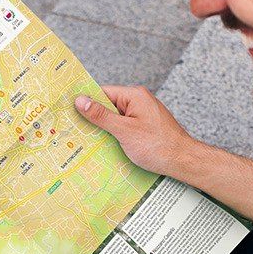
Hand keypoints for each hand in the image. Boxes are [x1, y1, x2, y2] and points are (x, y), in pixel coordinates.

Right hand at [74, 85, 197, 178]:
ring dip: (104, 131)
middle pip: (108, 107)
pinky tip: (106, 148)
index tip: (69, 111)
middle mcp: (138, 102)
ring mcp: (142, 116)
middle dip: (93, 119)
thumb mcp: (124, 130)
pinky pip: (124, 129)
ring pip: (115, 120)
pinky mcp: (144, 129)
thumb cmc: (158, 145)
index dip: (86, 102)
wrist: (182, 161)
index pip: (103, 93)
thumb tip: (81, 101)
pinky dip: (114, 137)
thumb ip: (101, 116)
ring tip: (88, 142)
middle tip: (74, 130)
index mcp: (134, 96)